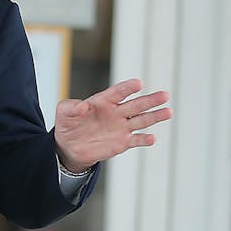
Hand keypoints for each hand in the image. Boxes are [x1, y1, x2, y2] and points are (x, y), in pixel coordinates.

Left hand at [52, 78, 170, 172]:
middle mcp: (116, 112)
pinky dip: (144, 139)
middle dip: (150, 100)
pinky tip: (152, 138)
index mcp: (103, 100)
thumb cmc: (68, 124)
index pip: (118, 92)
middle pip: (136, 104)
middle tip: (164, 95)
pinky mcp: (122, 142)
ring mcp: (121, 127)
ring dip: (154, 116)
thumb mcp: (63, 112)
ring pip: (141, 120)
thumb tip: (83, 105)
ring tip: (168, 111)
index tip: (138, 83)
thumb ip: (71, 107)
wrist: (69, 146)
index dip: (128, 87)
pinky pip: (135, 140)